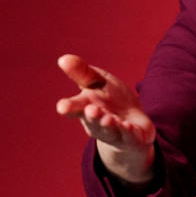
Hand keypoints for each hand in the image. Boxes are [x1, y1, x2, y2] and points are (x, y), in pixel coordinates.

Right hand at [55, 54, 156, 183]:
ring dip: (109, 125)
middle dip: (92, 116)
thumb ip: (81, 72)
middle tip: (91, 110)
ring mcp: (115, 132)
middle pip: (93, 120)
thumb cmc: (110, 98)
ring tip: (108, 119)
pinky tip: (128, 126)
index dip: (68, 107)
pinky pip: (130, 136)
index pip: (75, 107)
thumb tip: (63, 59)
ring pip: (110, 130)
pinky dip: (129, 132)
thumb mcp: (97, 81)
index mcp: (86, 107)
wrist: (133, 123)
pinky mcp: (132, 138)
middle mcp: (98, 123)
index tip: (62, 107)